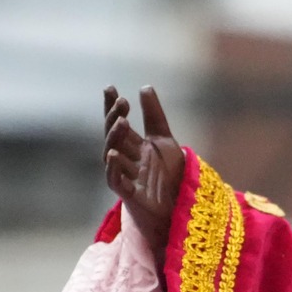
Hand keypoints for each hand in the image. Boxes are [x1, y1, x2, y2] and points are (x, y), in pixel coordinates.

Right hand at [104, 86, 183, 256]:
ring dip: (114, 139)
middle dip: (114, 119)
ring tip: (121, 121)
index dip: (112, 107)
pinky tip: (112, 154)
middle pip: (113, 137)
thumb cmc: (170, 173)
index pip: (118, 123)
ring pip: (112, 156)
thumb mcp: (164, 139)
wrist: (181, 204)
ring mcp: (126, 176)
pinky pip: (116, 181)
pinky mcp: (129, 194)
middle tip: (121, 103)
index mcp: (133, 145)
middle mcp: (126, 159)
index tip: (110, 88)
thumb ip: (154, 115)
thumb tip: (144, 87)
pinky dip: (113, 168)